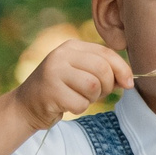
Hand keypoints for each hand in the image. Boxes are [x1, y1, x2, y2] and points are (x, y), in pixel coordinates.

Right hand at [12, 39, 134, 131]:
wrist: (26, 105)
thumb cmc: (62, 90)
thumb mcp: (81, 73)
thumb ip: (103, 71)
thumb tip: (129, 80)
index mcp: (71, 46)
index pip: (106, 53)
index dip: (122, 69)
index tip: (129, 84)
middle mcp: (61, 54)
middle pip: (102, 70)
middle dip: (106, 86)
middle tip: (95, 94)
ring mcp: (53, 71)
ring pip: (93, 86)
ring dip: (91, 98)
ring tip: (77, 97)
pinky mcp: (50, 91)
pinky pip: (80, 103)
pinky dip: (79, 108)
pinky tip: (66, 105)